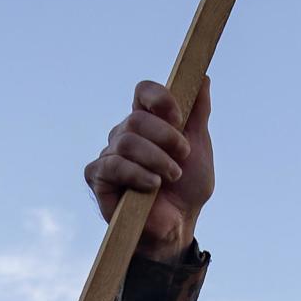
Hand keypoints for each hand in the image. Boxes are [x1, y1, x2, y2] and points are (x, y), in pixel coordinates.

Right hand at [84, 79, 214, 261]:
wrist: (178, 225)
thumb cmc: (187, 187)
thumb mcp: (199, 146)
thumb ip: (198, 112)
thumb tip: (202, 76)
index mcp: (147, 121)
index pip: (143, 91)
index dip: (159, 98)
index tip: (179, 117)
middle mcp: (125, 134)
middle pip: (136, 118)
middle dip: (165, 137)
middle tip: (183, 156)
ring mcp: (109, 155)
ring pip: (125, 142)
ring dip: (156, 159)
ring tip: (171, 177)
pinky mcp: (98, 178)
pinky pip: (112, 165)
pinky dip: (137, 174)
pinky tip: (152, 186)